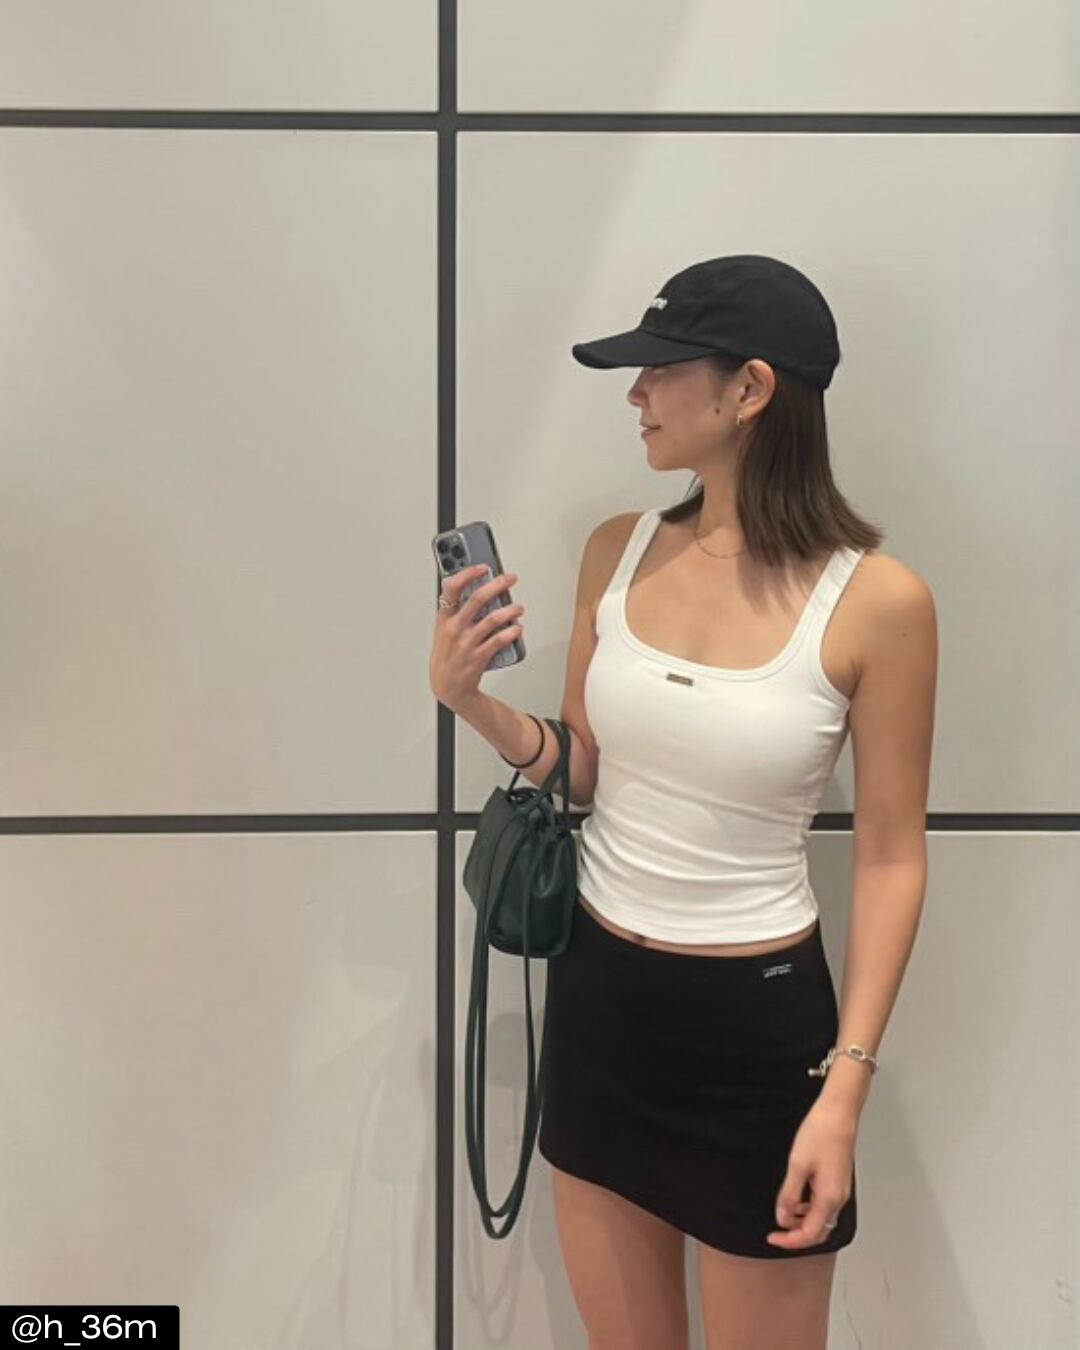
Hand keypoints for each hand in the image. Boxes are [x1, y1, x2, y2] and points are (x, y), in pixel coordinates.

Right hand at [429, 564, 522, 710]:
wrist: (447, 687)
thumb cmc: (447, 655)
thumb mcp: (444, 631)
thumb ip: (457, 612)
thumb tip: (481, 591)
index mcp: (444, 618)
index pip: (452, 588)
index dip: (468, 573)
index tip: (483, 567)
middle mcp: (455, 628)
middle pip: (478, 599)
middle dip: (498, 584)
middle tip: (510, 579)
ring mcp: (467, 643)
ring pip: (493, 619)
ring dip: (511, 609)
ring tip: (519, 607)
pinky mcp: (479, 657)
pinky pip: (499, 640)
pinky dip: (512, 631)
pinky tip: (517, 627)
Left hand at [766, 1100, 856, 1249]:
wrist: (839, 1114)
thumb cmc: (820, 1134)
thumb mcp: (797, 1165)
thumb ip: (789, 1195)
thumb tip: (783, 1217)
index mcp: (829, 1198)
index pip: (810, 1234)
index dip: (789, 1241)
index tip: (772, 1237)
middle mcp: (839, 1199)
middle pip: (819, 1232)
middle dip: (797, 1235)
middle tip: (777, 1231)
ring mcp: (841, 1190)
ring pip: (822, 1219)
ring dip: (803, 1222)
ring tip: (784, 1213)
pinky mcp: (839, 1181)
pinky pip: (825, 1205)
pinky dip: (810, 1210)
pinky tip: (797, 1198)